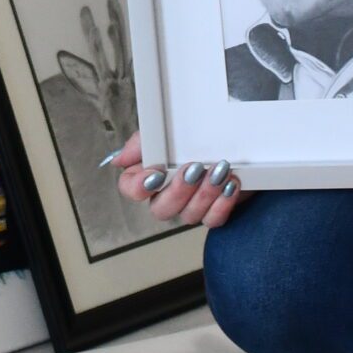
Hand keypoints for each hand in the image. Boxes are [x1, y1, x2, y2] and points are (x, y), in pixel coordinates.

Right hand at [107, 132, 243, 229]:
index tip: (156, 174)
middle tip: (193, 170)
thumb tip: (118, 160)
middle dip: (178, 191)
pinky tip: (230, 186)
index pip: (131, 189)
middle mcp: (167, 196)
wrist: (234, 141)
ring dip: (205, 194)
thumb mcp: (167, 132)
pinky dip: (222, 204)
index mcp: (150, 176)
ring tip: (220, 171)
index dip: (139, 187)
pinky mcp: (215, 212)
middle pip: (161, 209)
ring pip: (189, 215)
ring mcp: (191, 207)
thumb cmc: (196, 137)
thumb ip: (142, 143)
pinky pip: (213, 220)